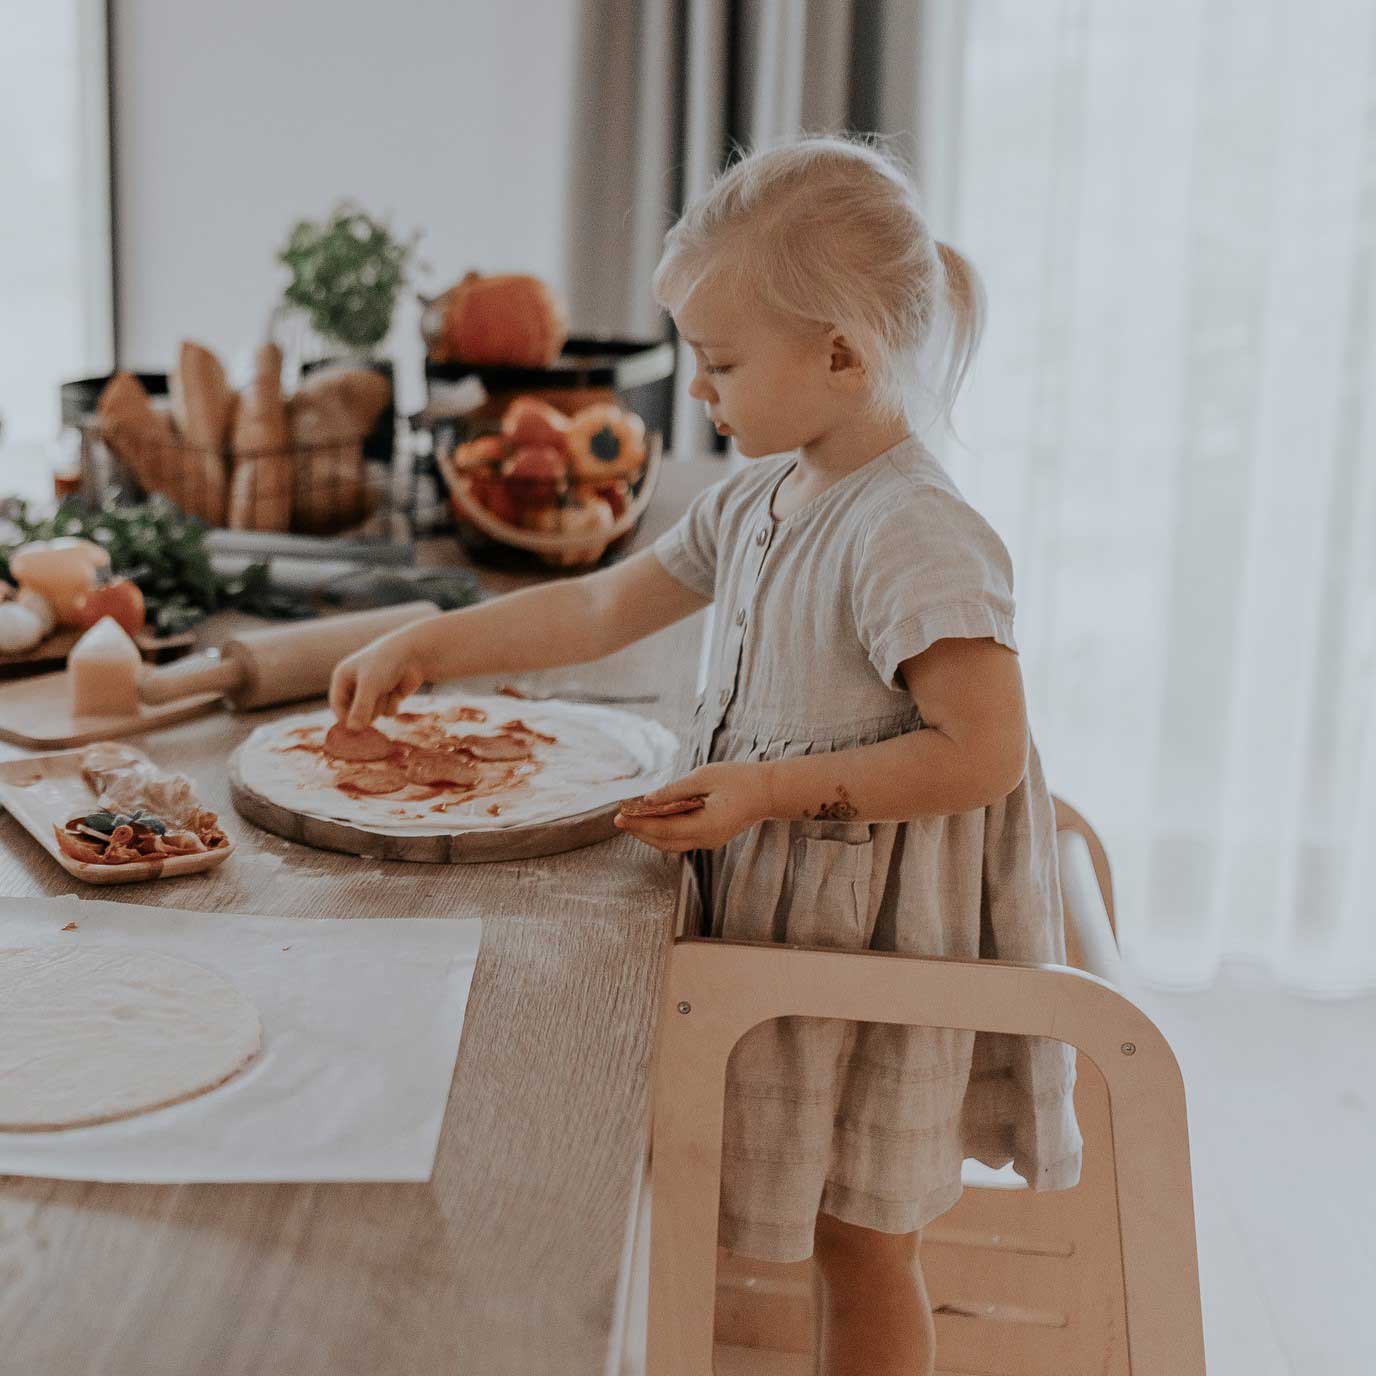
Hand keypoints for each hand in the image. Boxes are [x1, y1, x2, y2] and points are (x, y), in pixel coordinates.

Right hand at [329, 629, 430, 727]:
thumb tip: (353, 729)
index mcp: (342, 677)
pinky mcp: (388, 697)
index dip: (345, 718)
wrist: (414, 653)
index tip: (356, 728)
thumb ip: (360, 708)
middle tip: (377, 696)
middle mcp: (355, 686)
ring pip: (373, 715)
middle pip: (355, 714)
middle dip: (368, 710)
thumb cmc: (386, 663)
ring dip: (382, 705)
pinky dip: (393, 704)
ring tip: (388, 688)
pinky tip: (397, 690)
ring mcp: (372, 692)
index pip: (337, 705)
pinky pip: (387, 713)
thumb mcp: (369, 685)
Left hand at [613, 761, 774, 852]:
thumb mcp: (705, 776)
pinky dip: (664, 831)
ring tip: (631, 819)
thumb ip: (675, 790)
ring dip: (650, 833)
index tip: (619, 816)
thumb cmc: (740, 779)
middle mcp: (706, 839)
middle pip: (664, 842)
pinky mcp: (711, 836)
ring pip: (672, 843)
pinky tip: (653, 819)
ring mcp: (709, 841)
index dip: (639, 824)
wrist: (768, 792)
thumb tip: (648, 800)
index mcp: (706, 825)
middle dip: (639, 831)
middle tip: (618, 819)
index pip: (664, 829)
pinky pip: (681, 839)